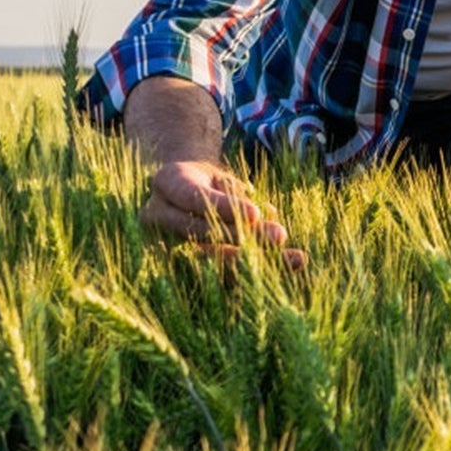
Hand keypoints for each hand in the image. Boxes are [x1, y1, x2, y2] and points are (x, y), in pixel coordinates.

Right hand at [140, 159, 305, 269]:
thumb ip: (237, 194)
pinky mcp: (179, 267)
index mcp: (167, 182)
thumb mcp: (219, 176)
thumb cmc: (207, 181)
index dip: (223, 208)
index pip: (192, 198)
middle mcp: (157, 216)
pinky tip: (286, 267)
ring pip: (211, 260)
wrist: (180, 195)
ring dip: (254, 261)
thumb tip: (265, 216)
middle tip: (280, 235)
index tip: (255, 214)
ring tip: (294, 259)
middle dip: (243, 237)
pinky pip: (218, 274)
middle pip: (201, 233)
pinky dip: (253, 272)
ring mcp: (163, 245)